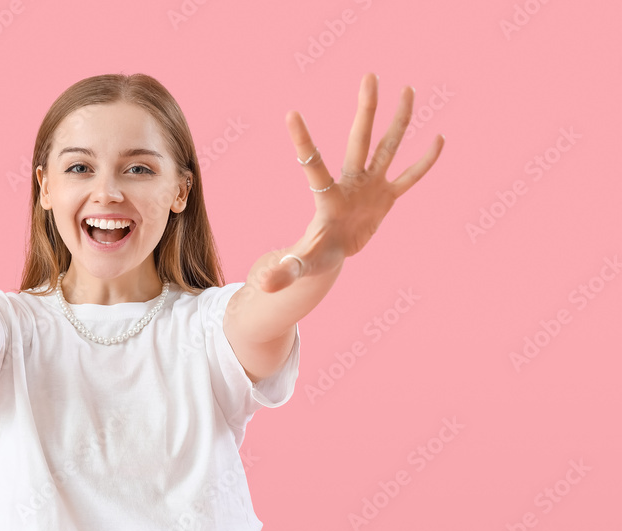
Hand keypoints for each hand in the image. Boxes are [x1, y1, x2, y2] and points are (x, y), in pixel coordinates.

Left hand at [260, 73, 443, 291]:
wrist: (333, 253)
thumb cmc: (313, 255)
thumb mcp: (301, 264)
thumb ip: (284, 271)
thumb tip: (262, 285)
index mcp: (327, 196)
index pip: (312, 164)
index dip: (303, 141)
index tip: (290, 113)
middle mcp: (350, 183)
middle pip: (359, 139)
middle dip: (365, 109)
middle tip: (369, 75)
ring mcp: (371, 186)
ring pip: (388, 147)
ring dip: (399, 120)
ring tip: (408, 89)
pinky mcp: (387, 197)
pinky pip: (410, 177)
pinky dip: (424, 161)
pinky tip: (438, 138)